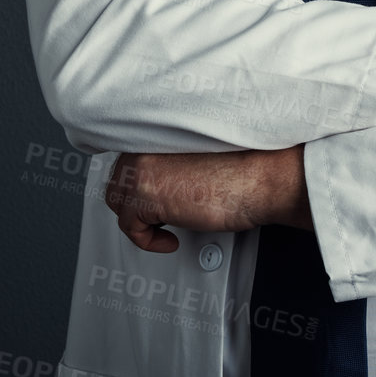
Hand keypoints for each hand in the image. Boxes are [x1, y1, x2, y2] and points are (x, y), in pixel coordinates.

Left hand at [104, 147, 310, 253]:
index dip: (139, 185)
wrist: (257, 178)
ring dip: (140, 220)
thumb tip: (160, 184)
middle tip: (158, 217)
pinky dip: (148, 240)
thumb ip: (170, 164)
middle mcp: (143, 150)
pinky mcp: (146, 197)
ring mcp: (142, 172)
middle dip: (135, 204)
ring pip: (118, 202)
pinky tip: (169, 239)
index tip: (152, 201)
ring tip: (164, 227)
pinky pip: (129, 227)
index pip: (129, 162)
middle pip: (118, 182)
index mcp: (156, 136)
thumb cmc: (241, 170)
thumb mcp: (196, 160)